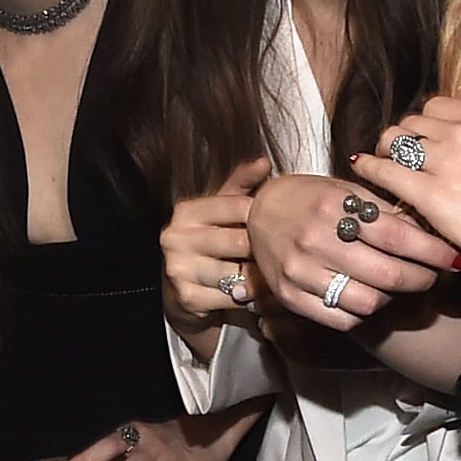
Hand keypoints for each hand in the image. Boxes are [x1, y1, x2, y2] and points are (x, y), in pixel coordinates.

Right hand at [160, 156, 271, 332]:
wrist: (183, 289)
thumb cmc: (210, 244)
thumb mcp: (222, 210)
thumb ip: (241, 184)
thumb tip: (263, 161)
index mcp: (187, 211)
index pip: (238, 206)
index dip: (264, 216)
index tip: (280, 222)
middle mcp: (176, 238)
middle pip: (240, 242)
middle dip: (264, 250)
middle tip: (283, 253)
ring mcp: (179, 268)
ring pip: (239, 272)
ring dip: (261, 277)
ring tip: (271, 274)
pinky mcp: (187, 297)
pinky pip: (233, 297)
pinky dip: (252, 298)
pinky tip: (256, 293)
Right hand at [246, 170, 460, 332]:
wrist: (257, 212)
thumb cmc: (309, 197)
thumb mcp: (343, 190)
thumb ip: (381, 210)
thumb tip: (429, 230)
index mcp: (333, 208)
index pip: (398, 237)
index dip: (433, 251)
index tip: (454, 258)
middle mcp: (315, 241)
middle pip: (389, 274)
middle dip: (423, 278)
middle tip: (434, 275)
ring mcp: (300, 272)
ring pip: (368, 302)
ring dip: (393, 297)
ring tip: (396, 284)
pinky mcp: (290, 296)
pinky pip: (341, 318)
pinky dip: (362, 312)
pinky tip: (367, 295)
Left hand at [354, 97, 460, 289]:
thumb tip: (457, 154)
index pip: (436, 107)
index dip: (423, 125)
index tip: (420, 141)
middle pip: (411, 122)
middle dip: (402, 139)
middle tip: (397, 158)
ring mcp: (446, 161)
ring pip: (394, 141)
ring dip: (385, 152)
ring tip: (382, 166)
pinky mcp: (432, 194)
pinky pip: (385, 172)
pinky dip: (370, 169)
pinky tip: (363, 169)